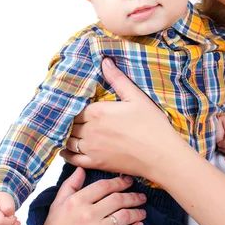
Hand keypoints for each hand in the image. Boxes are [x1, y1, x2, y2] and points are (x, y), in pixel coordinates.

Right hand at [43, 167, 145, 224]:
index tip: (129, 181)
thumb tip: (81, 168)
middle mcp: (88, 214)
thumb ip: (70, 185)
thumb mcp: (57, 204)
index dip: (119, 182)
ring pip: (123, 216)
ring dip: (136, 213)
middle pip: (117, 200)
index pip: (103, 186)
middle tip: (141, 196)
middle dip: (133, 197)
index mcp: (77, 202)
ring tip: (142, 211)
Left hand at [60, 58, 185, 179]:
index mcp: (97, 112)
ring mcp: (91, 148)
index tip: (75, 103)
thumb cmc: (151, 125)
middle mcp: (89, 130)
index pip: (75, 107)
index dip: (74, 105)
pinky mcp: (96, 163)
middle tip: (70, 117)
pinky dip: (66, 154)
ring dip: (66, 135)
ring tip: (67, 131)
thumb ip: (117, 79)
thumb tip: (105, 61)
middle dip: (69, 120)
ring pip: (68, 141)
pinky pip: (73, 159)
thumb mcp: (136, 97)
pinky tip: (64, 150)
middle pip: (70, 124)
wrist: (160, 154)